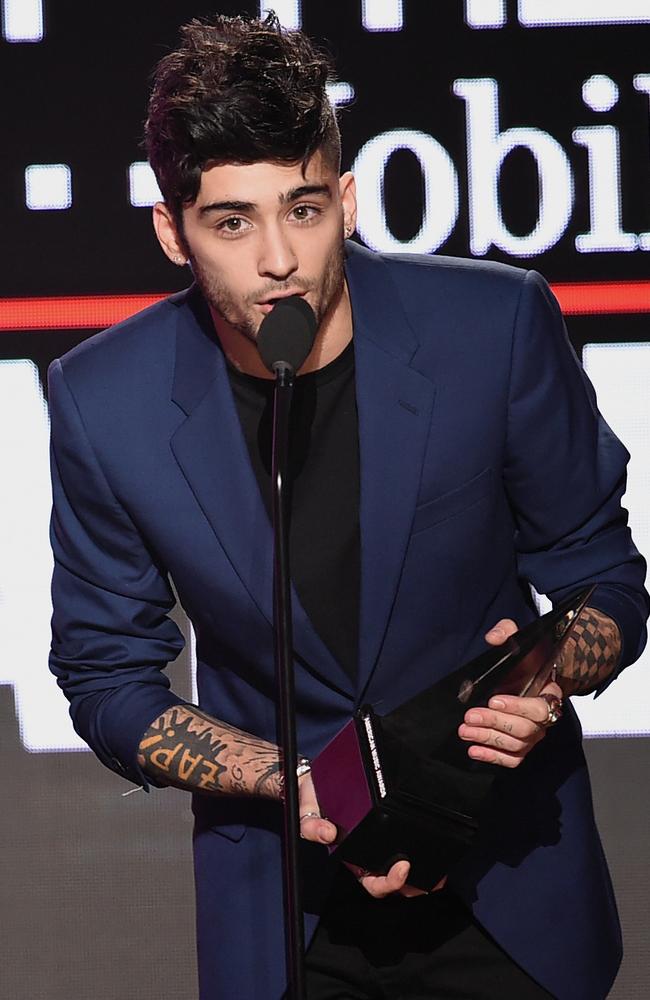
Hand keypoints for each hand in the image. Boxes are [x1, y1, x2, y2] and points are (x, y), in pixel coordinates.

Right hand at [298, 775, 445, 897]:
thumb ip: (312, 826)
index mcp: (352, 859)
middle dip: (415, 885)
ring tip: (442, 872)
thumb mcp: (306, 814)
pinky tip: (437, 847)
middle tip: (433, 880)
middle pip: (394, 881)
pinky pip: (406, 842)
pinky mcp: (389, 827)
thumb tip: (328, 834)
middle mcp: (369, 855)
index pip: (372, 882)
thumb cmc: (311, 802)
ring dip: (424, 873)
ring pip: (404, 869)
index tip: (403, 867)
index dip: (389, 883)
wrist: (313, 783)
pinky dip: (423, 848)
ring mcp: (380, 843)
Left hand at [457, 618, 562, 767]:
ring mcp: (533, 736)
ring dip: (488, 739)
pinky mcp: (520, 748)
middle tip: (470, 716)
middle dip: (495, 723)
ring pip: (516, 746)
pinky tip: (473, 751)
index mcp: (548, 693)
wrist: (526, 677)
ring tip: (465, 731)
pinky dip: (492, 757)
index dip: (516, 706)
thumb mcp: (515, 639)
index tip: (493, 700)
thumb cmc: (522, 660)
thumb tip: (493, 637)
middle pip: (525, 729)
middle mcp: (544, 719)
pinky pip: (511, 760)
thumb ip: (506, 632)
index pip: (538, 707)